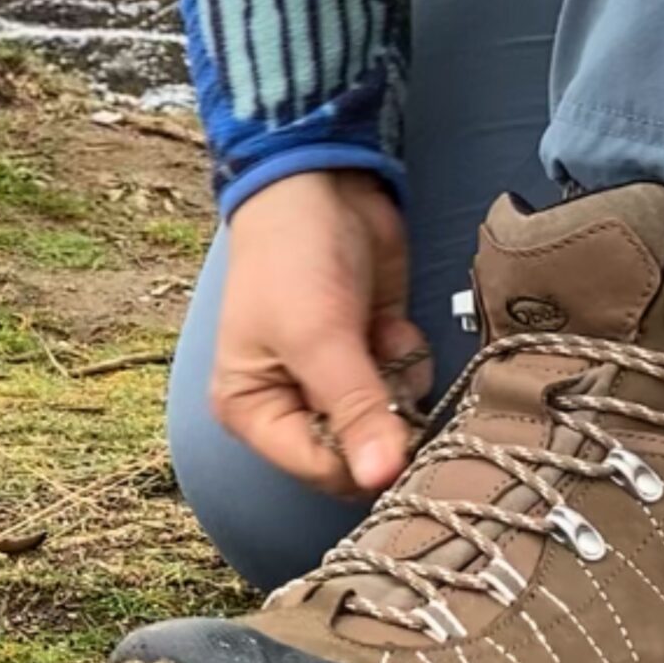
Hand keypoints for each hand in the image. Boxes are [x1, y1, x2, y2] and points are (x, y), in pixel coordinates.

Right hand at [213, 170, 430, 497]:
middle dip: (385, 419)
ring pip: (391, 421)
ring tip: (386, 342)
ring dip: (402, 384)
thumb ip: (353, 410)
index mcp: (254, 411)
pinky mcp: (373, 352)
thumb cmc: (293, 259)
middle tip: (392, 378)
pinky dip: (409, 358)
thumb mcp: (319, 337)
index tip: (397, 432)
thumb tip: (383, 481)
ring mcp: (337, 379)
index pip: (317, 470)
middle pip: (358, 453)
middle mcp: (293, 404)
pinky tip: (394, 326)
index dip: (362, 461)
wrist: (321, 182)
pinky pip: (408, 383)